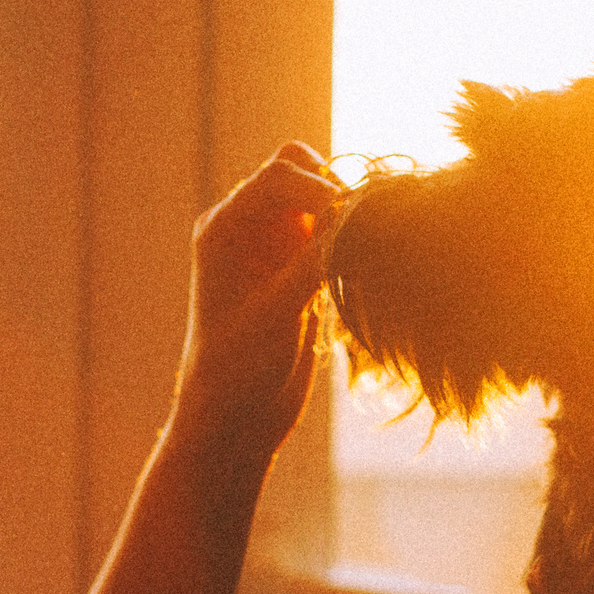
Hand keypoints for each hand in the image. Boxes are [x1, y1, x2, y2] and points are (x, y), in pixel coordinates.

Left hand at [172, 141, 344, 462]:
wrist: (235, 421)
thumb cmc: (237, 371)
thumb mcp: (278, 314)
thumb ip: (316, 262)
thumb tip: (359, 220)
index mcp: (224, 229)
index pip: (278, 175)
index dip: (321, 185)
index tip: (355, 215)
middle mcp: (246, 230)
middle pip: (298, 172)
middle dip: (334, 190)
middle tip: (362, 229)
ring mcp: (273, 249)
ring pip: (318, 201)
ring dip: (345, 216)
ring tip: (368, 251)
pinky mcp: (298, 272)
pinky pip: (331, 235)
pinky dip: (351, 243)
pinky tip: (365, 271)